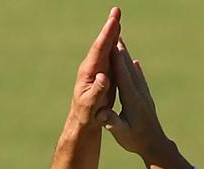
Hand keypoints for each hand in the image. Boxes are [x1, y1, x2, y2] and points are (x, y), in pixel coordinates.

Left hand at [68, 7, 120, 127]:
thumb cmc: (86, 116)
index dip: (107, 35)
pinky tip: (119, 37)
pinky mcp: (104, 75)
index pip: (99, 49)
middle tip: (116, 10)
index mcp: (89, 73)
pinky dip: (115, 44)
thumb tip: (103, 76)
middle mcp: (93, 68)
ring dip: (113, 32)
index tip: (113, 21)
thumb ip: (96, 91)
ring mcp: (98, 70)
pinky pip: (111, 56)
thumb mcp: (91, 106)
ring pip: (107, 47)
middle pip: (103, 43)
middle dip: (110, 27)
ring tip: (117, 17)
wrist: (84, 123)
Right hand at [102, 40, 171, 161]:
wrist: (155, 146)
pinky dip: (135, 69)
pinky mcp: (145, 98)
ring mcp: (144, 95)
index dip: (117, 61)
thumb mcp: (122, 134)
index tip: (111, 46)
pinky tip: (134, 62)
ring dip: (127, 57)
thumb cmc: (136, 141)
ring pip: (134, 72)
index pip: (123, 78)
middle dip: (121, 52)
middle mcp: (139, 94)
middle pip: (129, 69)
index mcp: (132, 101)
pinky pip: (139, 79)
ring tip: (121, 44)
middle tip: (115, 35)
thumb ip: (112, 122)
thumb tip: (102, 113)